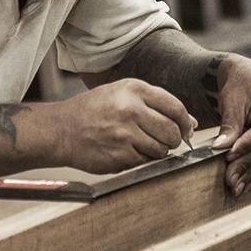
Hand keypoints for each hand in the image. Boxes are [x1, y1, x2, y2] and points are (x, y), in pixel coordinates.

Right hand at [53, 79, 196, 174]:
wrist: (60, 130)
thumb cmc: (92, 111)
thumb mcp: (121, 94)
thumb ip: (155, 104)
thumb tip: (190, 122)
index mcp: (134, 89)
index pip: (175, 107)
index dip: (185, 121)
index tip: (186, 129)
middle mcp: (131, 109)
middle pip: (172, 130)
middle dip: (174, 139)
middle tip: (166, 141)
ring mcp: (125, 133)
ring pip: (161, 149)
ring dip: (158, 151)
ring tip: (142, 145)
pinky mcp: (119, 154)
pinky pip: (145, 161)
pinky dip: (142, 159)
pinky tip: (128, 151)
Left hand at [210, 56, 250, 197]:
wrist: (248, 77)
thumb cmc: (240, 84)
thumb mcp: (232, 101)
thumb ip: (230, 125)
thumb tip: (220, 149)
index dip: (248, 145)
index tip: (228, 156)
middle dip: (246, 163)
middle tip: (228, 179)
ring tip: (233, 185)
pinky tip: (242, 181)